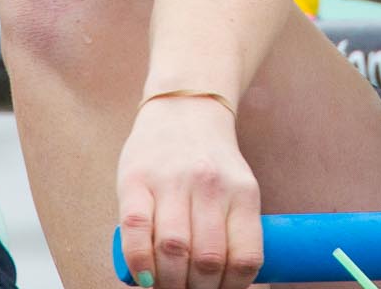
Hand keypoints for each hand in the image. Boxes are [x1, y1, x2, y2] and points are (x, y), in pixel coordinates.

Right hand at [116, 95, 261, 288]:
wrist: (184, 109)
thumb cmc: (212, 163)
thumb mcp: (238, 189)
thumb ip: (234, 229)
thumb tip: (235, 282)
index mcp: (243, 193)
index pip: (246, 256)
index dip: (232, 288)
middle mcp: (211, 187)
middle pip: (206, 259)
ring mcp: (172, 182)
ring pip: (172, 250)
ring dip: (168, 283)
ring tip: (165, 288)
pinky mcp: (135, 181)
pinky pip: (134, 230)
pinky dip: (138, 262)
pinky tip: (142, 277)